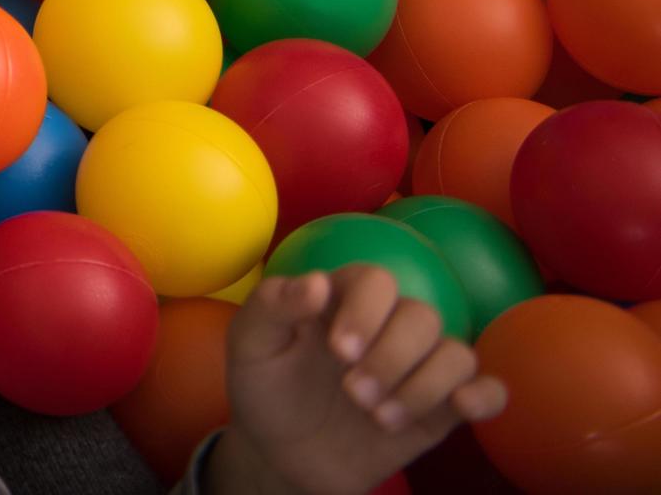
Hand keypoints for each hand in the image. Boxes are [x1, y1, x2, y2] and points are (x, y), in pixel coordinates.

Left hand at [211, 265, 507, 494]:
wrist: (283, 456)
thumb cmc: (265, 390)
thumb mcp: (249, 345)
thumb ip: (271, 306)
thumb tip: (315, 282)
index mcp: (341, 301)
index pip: (375, 280)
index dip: (366, 310)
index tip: (340, 351)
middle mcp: (386, 327)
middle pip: (421, 316)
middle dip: (392, 357)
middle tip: (353, 394)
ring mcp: (416, 368)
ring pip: (455, 353)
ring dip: (425, 386)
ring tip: (379, 420)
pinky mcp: (439, 409)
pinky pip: (485, 388)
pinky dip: (485, 393)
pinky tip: (464, 407)